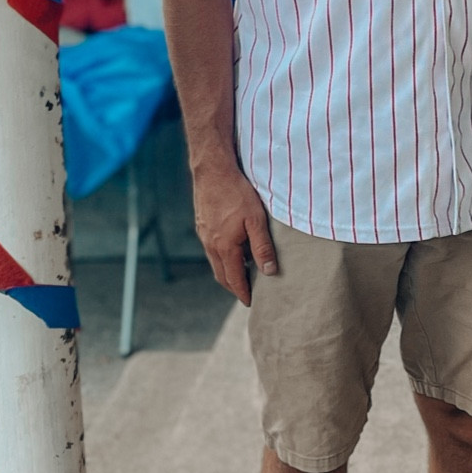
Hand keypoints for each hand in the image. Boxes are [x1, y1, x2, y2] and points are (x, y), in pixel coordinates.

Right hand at [191, 162, 276, 303]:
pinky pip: (211, 249)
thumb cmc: (237, 193)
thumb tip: (269, 272)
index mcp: (225, 247)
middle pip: (222, 275)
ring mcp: (204, 234)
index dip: (242, 293)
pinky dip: (222, 257)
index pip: (234, 279)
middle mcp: (210, 245)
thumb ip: (262, 247)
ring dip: (228, 272)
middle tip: (246, 293)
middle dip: (234, 286)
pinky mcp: (202, 224)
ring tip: (242, 275)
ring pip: (215, 262)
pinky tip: (232, 250)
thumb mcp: (256, 220)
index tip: (250, 302)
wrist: (212, 170)